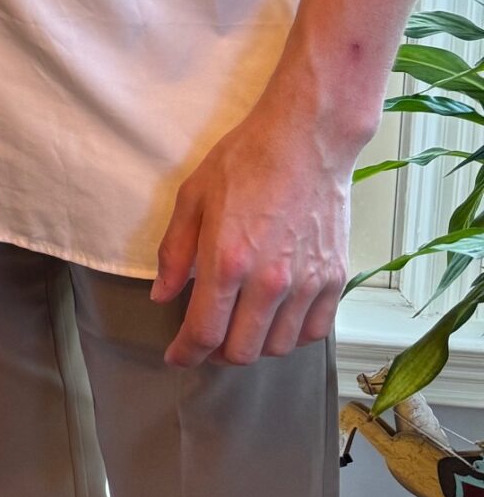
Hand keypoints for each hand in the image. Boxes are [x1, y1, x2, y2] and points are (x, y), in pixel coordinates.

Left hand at [150, 91, 351, 366]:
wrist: (307, 139)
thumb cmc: (246, 161)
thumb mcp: (193, 197)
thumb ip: (174, 253)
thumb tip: (161, 295)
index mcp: (227, 262)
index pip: (204, 334)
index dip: (185, 354)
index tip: (176, 356)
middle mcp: (269, 282)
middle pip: (241, 352)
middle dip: (216, 354)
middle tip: (205, 338)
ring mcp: (306, 284)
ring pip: (277, 348)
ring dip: (254, 345)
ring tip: (240, 324)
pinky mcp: (334, 279)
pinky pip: (313, 331)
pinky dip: (292, 335)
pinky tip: (276, 317)